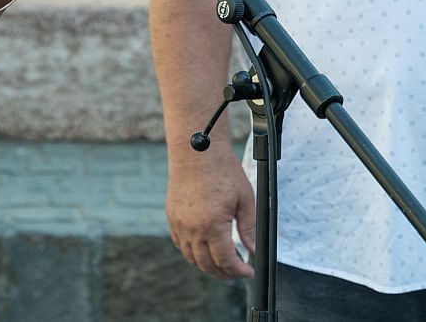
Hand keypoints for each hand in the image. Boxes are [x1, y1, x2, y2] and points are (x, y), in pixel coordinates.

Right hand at [167, 152, 255, 279]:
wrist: (196, 151)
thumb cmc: (222, 170)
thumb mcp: (244, 198)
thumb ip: (249, 228)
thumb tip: (253, 250)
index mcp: (212, 225)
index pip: (225, 261)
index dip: (238, 271)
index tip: (248, 273)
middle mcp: (192, 229)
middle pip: (206, 265)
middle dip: (224, 274)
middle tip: (237, 273)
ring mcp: (179, 224)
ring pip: (191, 258)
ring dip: (207, 266)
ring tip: (222, 265)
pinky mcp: (172, 217)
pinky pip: (180, 244)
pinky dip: (192, 253)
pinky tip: (204, 250)